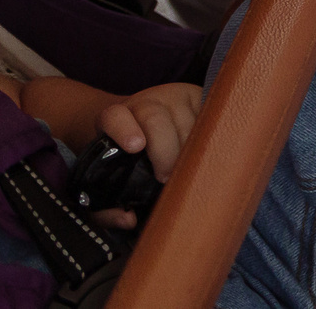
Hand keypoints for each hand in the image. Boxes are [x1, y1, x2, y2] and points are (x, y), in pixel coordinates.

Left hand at [88, 84, 202, 224]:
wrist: (142, 121)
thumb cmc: (124, 157)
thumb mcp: (105, 178)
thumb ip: (104, 207)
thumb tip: (128, 219)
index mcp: (114, 118)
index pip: (114, 117)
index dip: (124, 130)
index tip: (135, 147)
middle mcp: (144, 103)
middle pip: (155, 120)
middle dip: (165, 151)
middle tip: (166, 177)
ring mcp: (173, 97)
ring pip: (186, 121)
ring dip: (191, 149)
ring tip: (189, 170)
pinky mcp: (198, 95)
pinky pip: (209, 116)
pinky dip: (210, 137)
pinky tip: (208, 152)